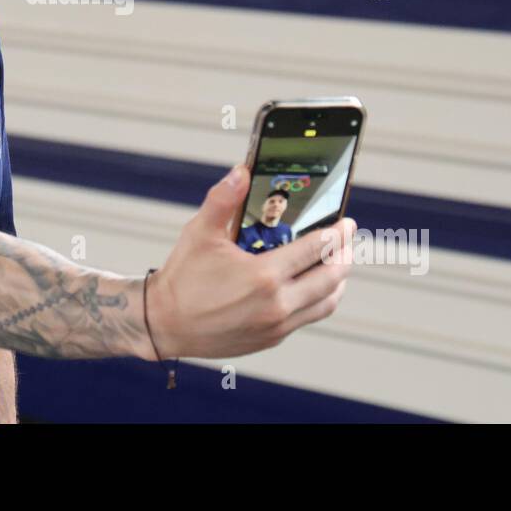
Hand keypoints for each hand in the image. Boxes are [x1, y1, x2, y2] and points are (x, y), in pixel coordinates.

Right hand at [145, 164, 355, 359]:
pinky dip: (320, 299)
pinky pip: (308, 317)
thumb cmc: (182, 279)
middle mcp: (277, 304)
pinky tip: (311, 286)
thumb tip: (241, 171)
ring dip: (338, 281)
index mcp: (264, 276)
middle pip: (332, 278)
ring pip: (327, 303)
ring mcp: (277, 325)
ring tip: (337, 263)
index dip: (337, 233)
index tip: (345, 222)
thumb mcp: (199, 232)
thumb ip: (223, 199)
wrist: (164, 324)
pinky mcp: (271, 339)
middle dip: (345, 255)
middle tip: (347, 240)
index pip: (316, 250)